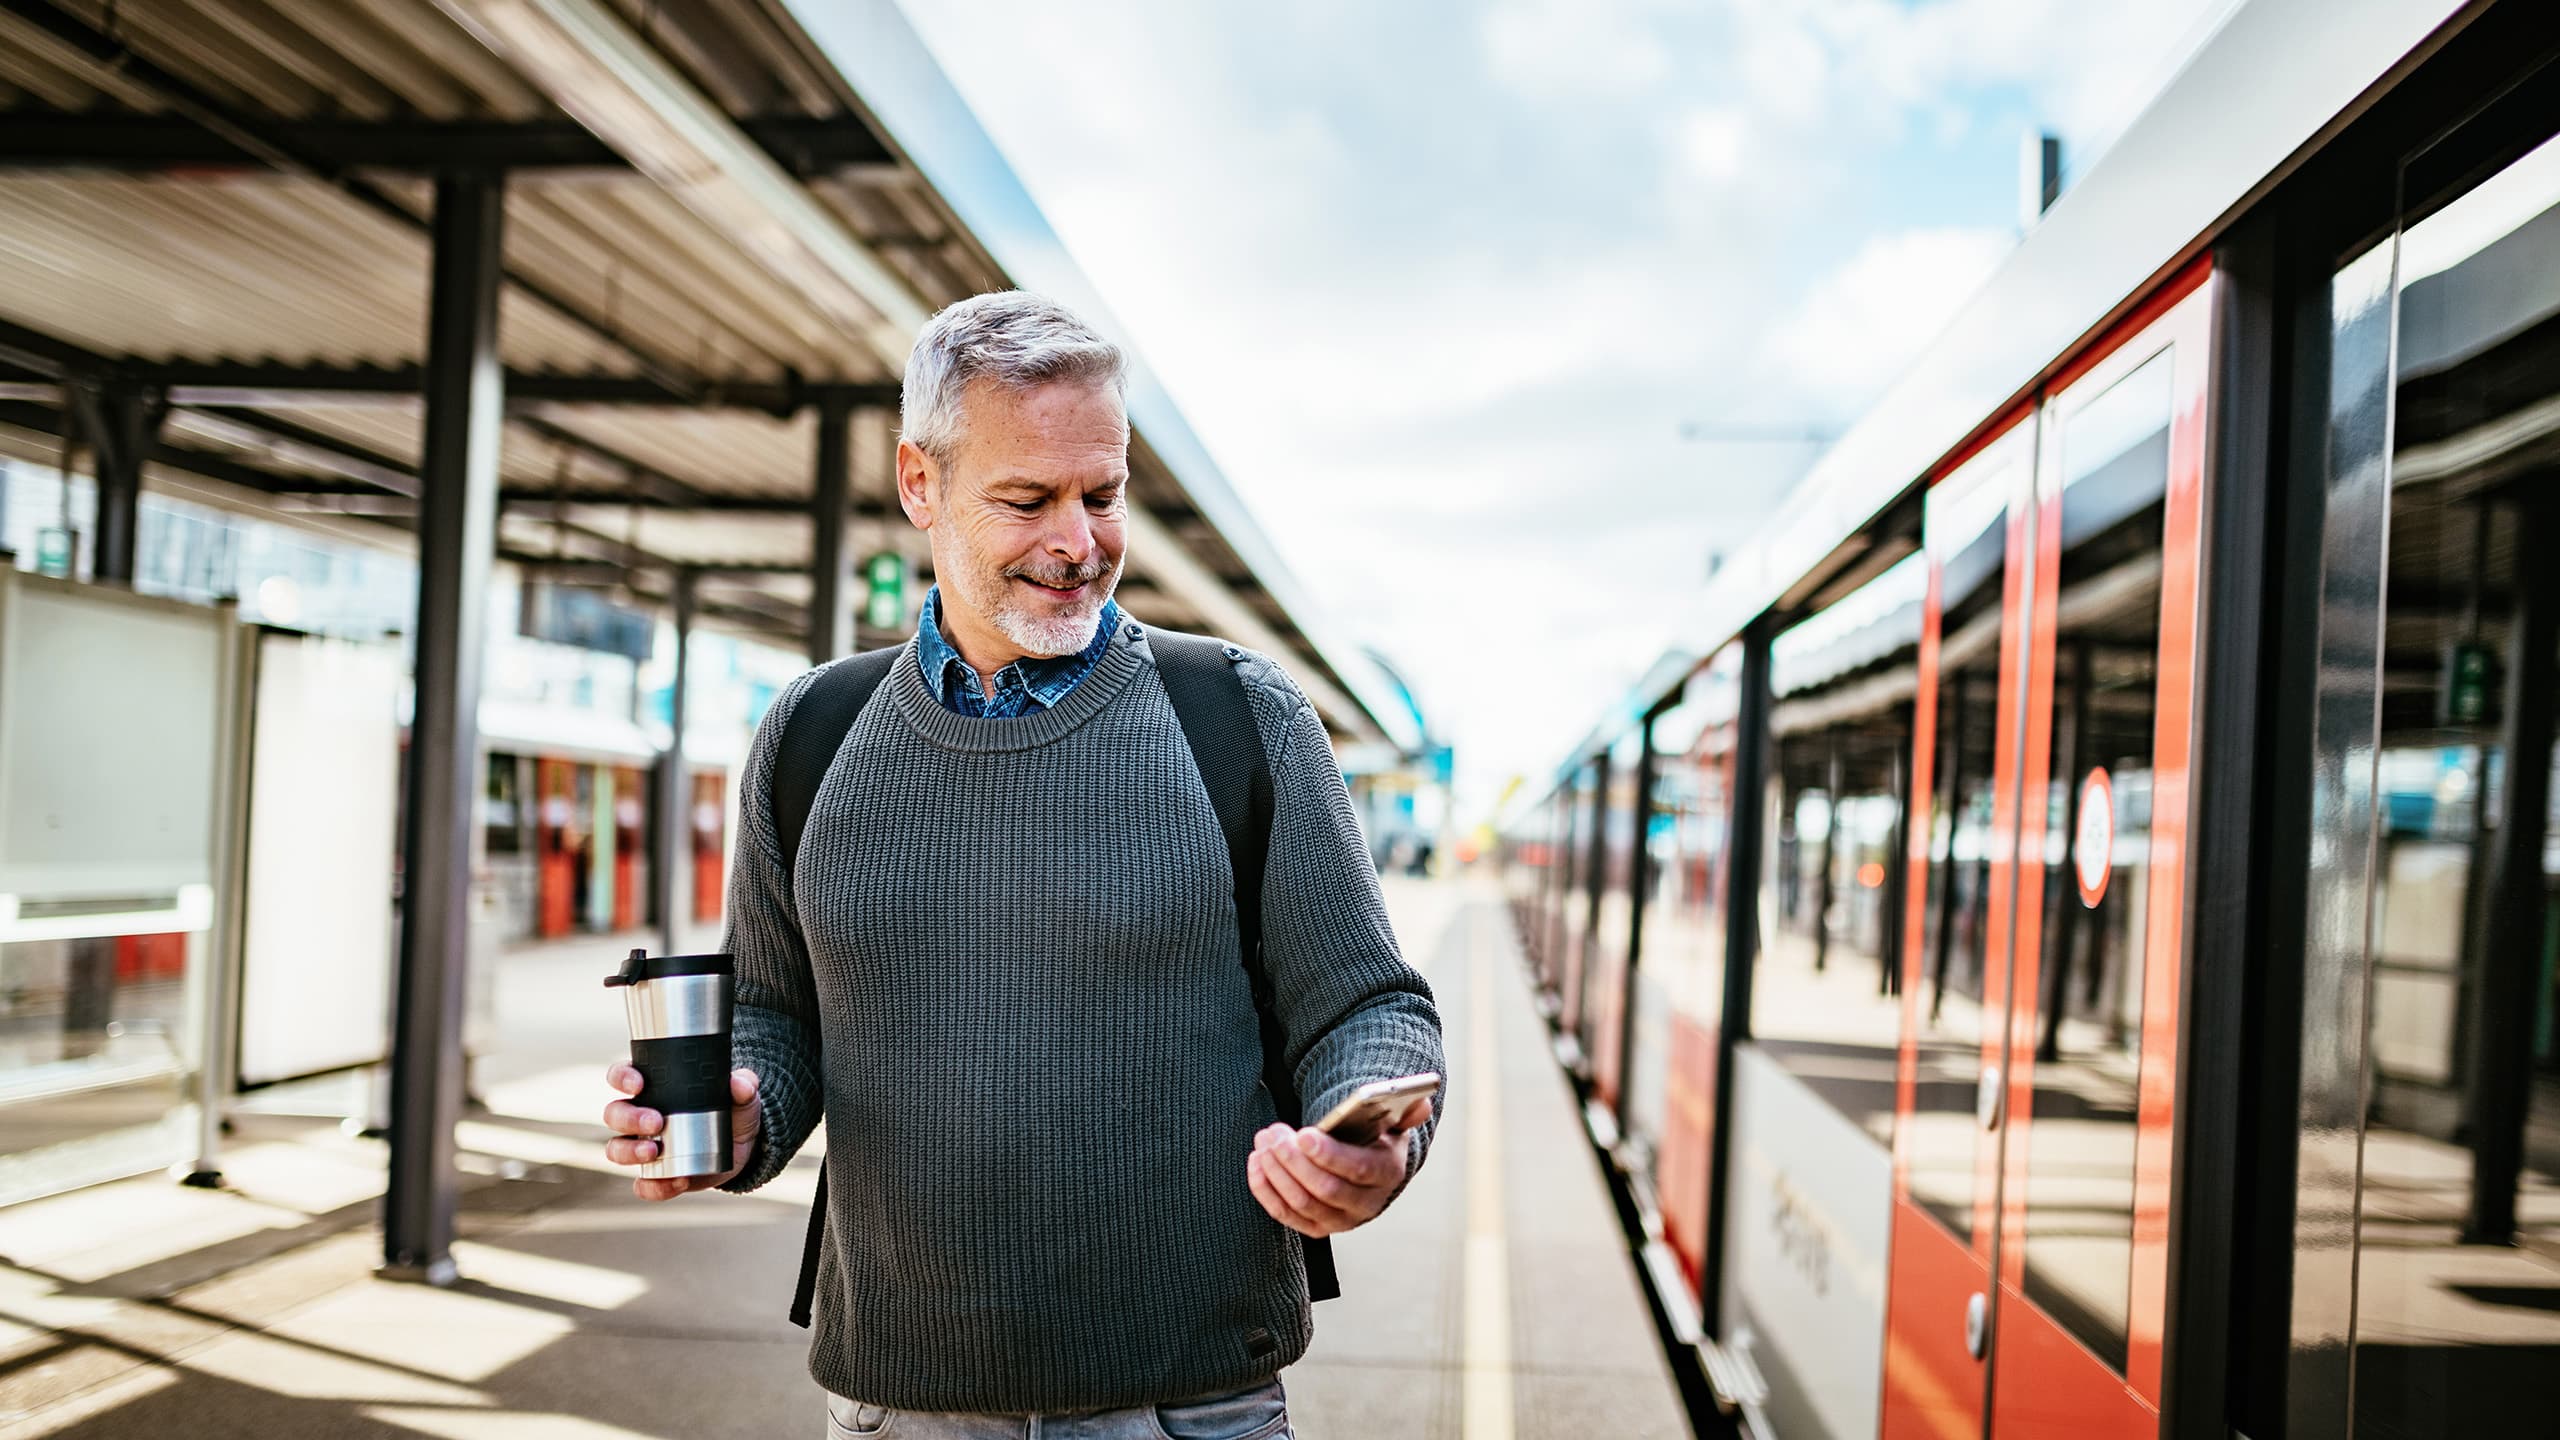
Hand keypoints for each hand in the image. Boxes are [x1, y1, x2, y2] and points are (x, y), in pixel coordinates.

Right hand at [602, 1065, 759, 1201]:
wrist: (741, 1146)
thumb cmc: (732, 1109)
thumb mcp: (742, 1095)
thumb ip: (744, 1085)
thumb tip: (739, 1084)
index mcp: (653, 1087)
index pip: (622, 1076)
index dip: (622, 1078)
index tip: (638, 1084)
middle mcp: (639, 1116)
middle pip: (614, 1114)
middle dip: (629, 1118)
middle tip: (656, 1122)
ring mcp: (643, 1147)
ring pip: (616, 1149)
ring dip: (630, 1152)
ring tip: (655, 1152)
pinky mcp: (656, 1175)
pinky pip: (642, 1184)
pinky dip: (653, 1187)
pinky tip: (676, 1181)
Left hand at [1244, 1097, 1430, 1237]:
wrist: (1368, 1170)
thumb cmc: (1376, 1138)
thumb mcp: (1393, 1123)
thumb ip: (1404, 1111)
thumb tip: (1420, 1103)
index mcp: (1386, 1173)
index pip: (1358, 1170)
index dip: (1329, 1154)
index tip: (1302, 1134)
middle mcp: (1365, 1204)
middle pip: (1325, 1189)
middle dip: (1293, 1160)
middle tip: (1272, 1134)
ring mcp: (1339, 1221)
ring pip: (1301, 1203)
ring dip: (1276, 1173)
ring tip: (1263, 1143)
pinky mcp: (1316, 1227)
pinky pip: (1285, 1215)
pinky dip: (1265, 1190)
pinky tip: (1256, 1163)